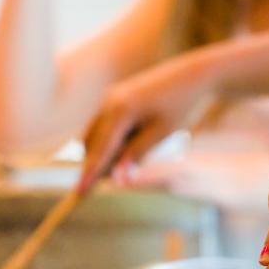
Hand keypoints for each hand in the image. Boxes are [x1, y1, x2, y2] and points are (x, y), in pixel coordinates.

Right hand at [79, 59, 208, 192]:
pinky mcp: (115, 97)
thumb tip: (118, 178)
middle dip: (97, 163)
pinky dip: (112, 140)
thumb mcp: (161, 134)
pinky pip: (104, 125)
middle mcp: (108, 102)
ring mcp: (109, 98)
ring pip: (95, 134)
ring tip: (133, 157)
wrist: (190, 75)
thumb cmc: (179, 105)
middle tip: (113, 180)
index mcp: (120, 111)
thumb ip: (137, 155)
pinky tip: (133, 142)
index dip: (89, 174)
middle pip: (91, 143)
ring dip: (105, 152)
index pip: (99, 150)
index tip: (78, 193)